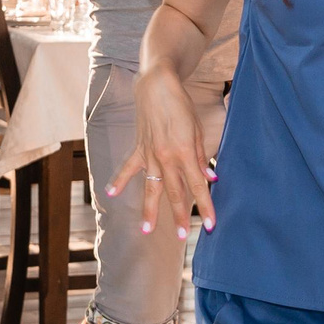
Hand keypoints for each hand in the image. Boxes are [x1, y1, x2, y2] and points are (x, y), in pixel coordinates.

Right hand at [105, 64, 214, 239]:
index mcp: (184, 152)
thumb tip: (209, 178)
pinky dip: (120, 181)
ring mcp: (149, 154)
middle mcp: (165, 157)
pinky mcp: (138, 148)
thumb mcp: (198, 129)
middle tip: (184, 237)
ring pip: (151, 187)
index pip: (197, 186)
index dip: (206, 206)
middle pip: (174, 192)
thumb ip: (201, 156)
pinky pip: (128, 168)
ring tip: (147, 230)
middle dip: (181, 216)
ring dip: (150, 209)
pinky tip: (111, 194)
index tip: (212, 224)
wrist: (157, 85)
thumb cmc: (182, 105)